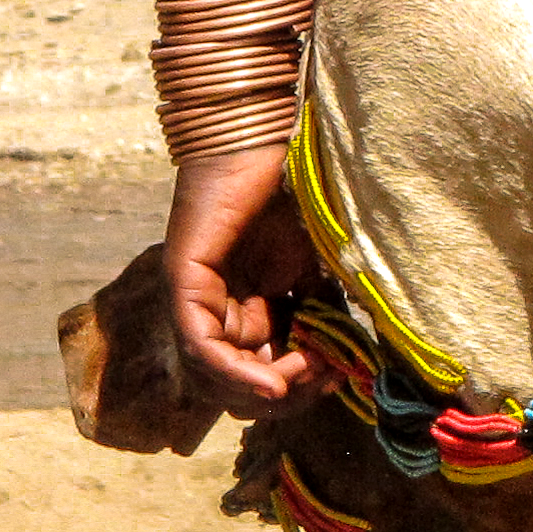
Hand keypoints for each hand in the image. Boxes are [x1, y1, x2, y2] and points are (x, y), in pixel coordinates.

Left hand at [163, 143, 318, 404]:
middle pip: (240, 383)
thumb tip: (348, 362)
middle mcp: (220, 311)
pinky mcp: (184, 287)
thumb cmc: (298, 189)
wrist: (271, 138)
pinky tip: (272, 381)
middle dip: (286, 393)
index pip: (266, 368)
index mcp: (252, 306)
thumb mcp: (319, 264)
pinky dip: (234, 373)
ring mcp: (197, 301)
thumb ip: (324, 308)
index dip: (302, 384)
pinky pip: (201, 350)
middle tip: (326, 378)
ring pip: (216, 378)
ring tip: (306, 372)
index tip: (340, 376)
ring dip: (265, 388)